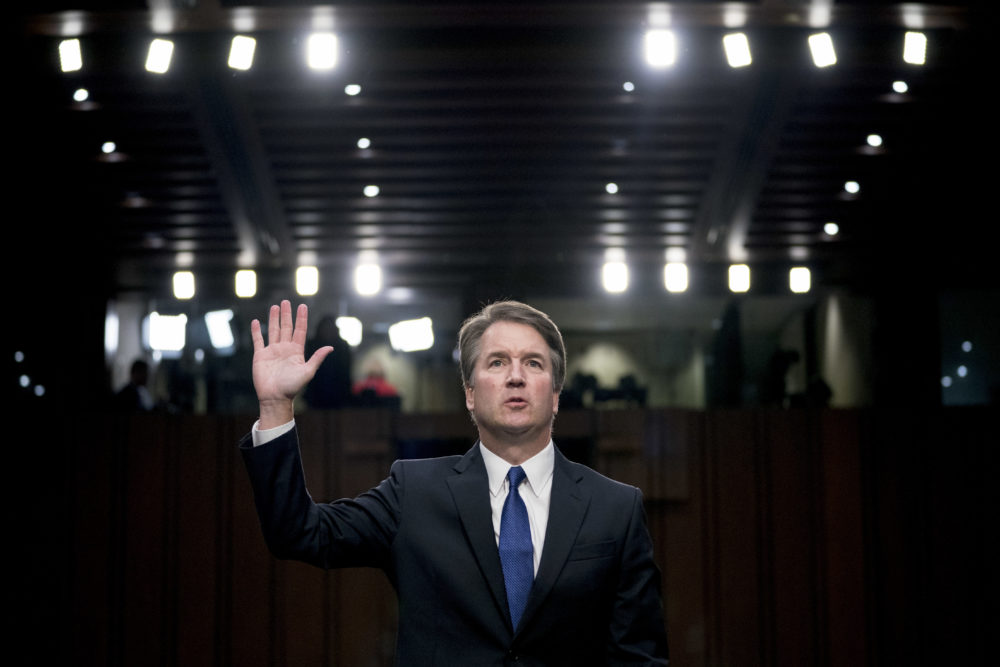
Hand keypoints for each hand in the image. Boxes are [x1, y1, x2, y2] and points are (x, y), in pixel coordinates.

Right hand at [250, 300, 332, 427]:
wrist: (275, 397)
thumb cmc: (292, 387)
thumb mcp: (308, 371)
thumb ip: (317, 358)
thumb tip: (331, 347)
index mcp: (296, 351)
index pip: (299, 330)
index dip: (301, 318)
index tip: (303, 306)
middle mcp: (284, 349)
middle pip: (286, 327)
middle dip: (287, 314)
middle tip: (286, 301)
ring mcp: (272, 351)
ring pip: (273, 330)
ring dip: (274, 319)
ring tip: (275, 307)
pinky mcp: (260, 356)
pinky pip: (258, 340)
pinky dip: (256, 331)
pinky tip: (256, 322)